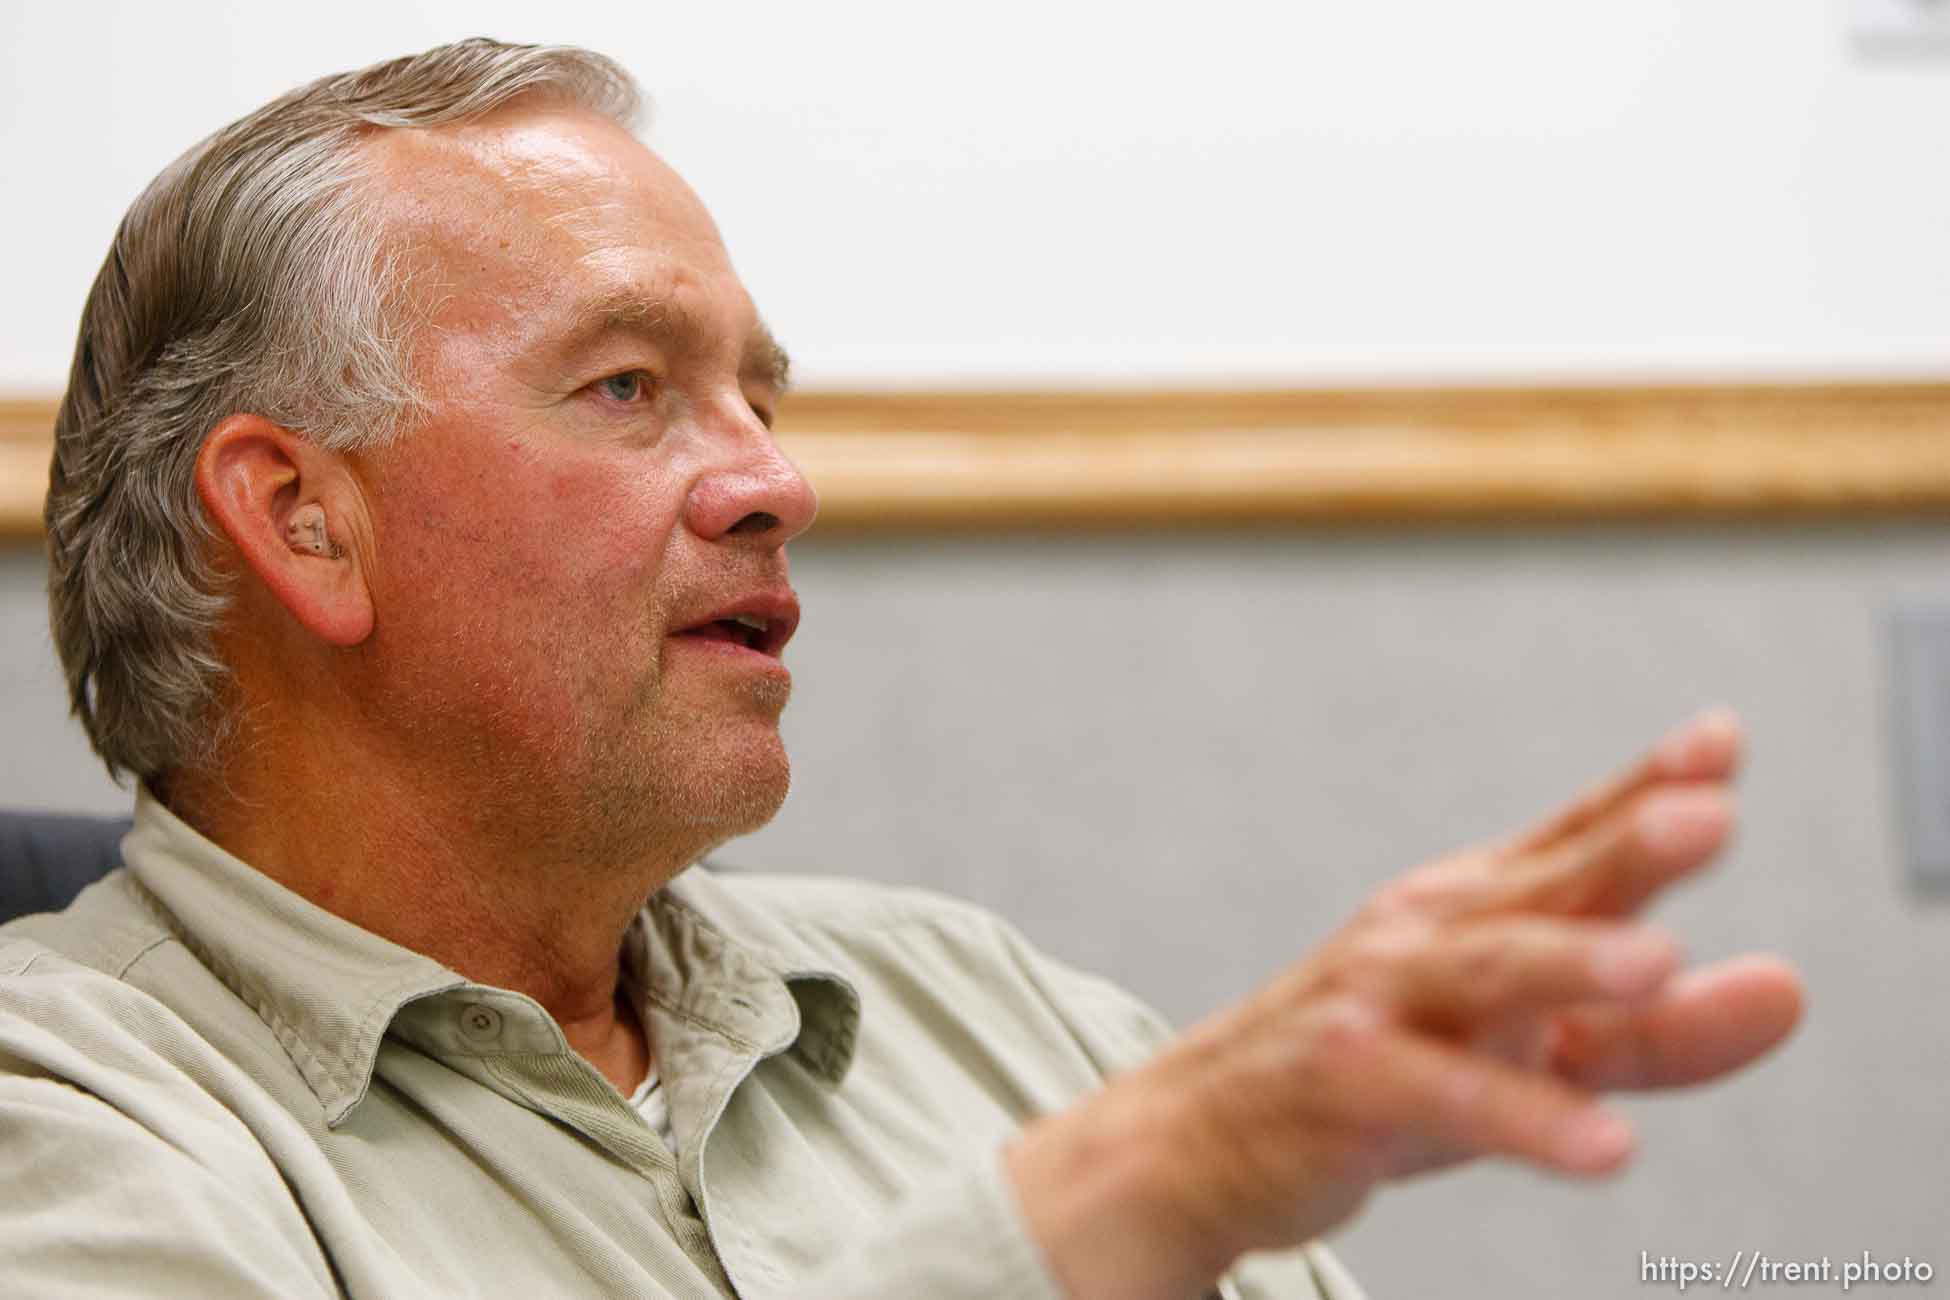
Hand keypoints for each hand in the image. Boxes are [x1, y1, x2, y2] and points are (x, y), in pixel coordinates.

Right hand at [1007, 710, 1803, 1299]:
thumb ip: (1658, 1031)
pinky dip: (1522, 1117)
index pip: (1573, 836)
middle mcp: (1429, 934)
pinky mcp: (1345, 1082)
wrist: (1202, 1134)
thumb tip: (1789, 989)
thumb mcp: (1531, 1052)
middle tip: (1710, 814)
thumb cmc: (1382, 1072)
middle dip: (1623, 845)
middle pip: (1540, 884)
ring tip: (1655, 963)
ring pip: (1484, 973)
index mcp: (1474, 907)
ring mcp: (1379, 1000)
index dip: (1646, 785)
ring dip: (1567, 962)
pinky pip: (1445, 1098)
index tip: (1723, 744)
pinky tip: (1601, 1144)